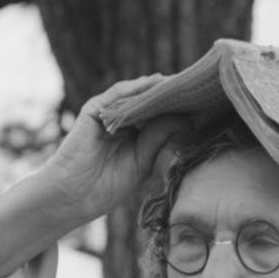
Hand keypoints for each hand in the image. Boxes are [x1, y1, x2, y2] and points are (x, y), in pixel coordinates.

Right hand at [46, 75, 190, 216]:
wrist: (72, 195)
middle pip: (150, 102)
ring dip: (159, 88)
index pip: (159, 117)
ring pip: (137, 95)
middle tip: (200, 86)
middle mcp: (121, 122)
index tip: (205, 105)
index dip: (180, 110)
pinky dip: (138, 87)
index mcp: (133, 136)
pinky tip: (158, 82)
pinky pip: (119, 93)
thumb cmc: (104, 187)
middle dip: (172, 96)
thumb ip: (160, 139)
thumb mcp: (143, 162)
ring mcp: (107, 115)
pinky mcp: (94, 110)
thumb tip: (187, 119)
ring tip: (183, 81)